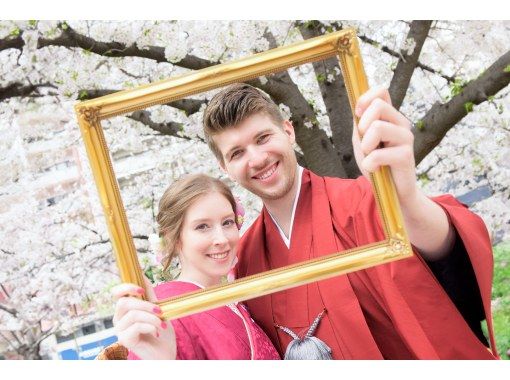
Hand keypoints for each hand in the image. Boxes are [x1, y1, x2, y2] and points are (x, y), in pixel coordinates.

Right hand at [112, 279, 176, 359]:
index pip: (116, 293)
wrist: (165, 352)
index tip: (141, 290)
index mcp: (125, 309)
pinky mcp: (125, 340)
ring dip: (151, 318)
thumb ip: (149, 295)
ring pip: (132, 315)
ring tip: (162, 324)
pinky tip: (157, 332)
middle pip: (124, 303)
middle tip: (160, 311)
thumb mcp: (157, 309)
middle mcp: (119, 318)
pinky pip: (135, 327)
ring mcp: (120, 330)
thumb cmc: (160, 331)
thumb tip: (143, 276)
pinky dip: (150, 326)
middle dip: (145, 305)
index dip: (126, 287)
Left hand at [353, 87, 417, 202]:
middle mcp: (401, 123)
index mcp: (390, 117)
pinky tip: (375, 169)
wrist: (391, 191)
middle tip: (365, 143)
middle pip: (378, 105)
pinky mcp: (407, 155)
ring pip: (377, 127)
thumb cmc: (376, 164)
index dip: (365, 99)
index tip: (357, 115)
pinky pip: (378, 154)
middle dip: (362, 125)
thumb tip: (356, 106)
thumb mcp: (363, 141)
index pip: (381, 91)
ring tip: (370, 157)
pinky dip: (369, 164)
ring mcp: (406, 138)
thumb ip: (360, 124)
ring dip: (365, 147)